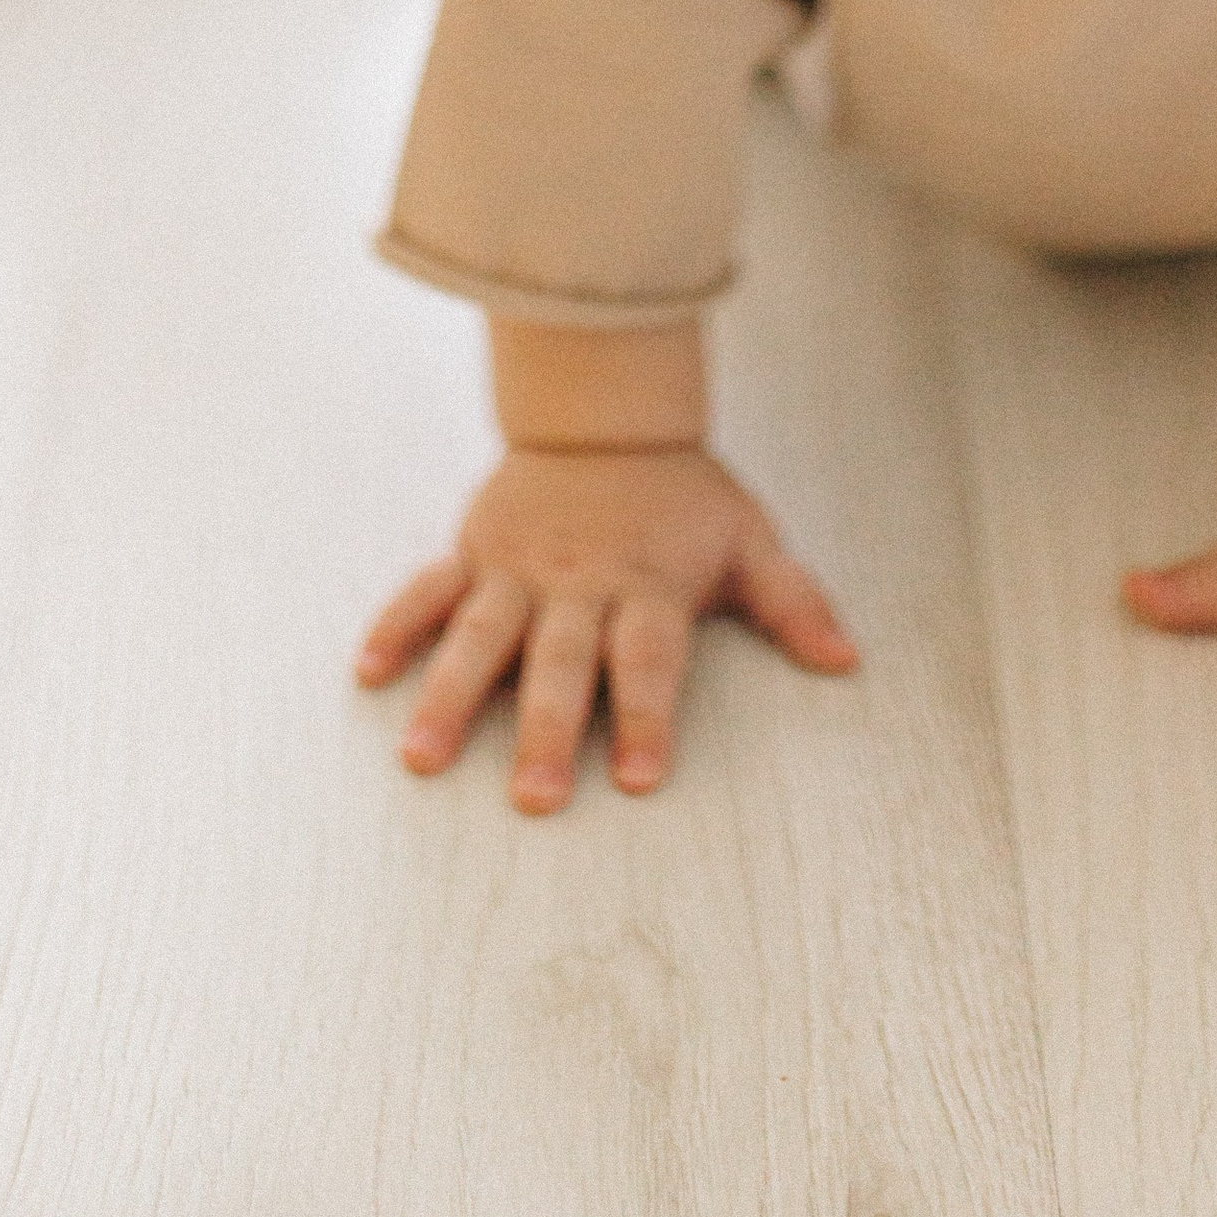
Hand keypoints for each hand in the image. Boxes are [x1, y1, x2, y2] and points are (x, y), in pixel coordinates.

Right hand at [357, 445, 857, 810]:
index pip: (648, 657)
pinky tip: (369, 675)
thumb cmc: (684, 496)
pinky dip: (396, 627)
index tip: (640, 777)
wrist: (605, 416)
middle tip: (533, 800)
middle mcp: (578, 581)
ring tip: (422, 759)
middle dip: (545, 731)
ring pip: (478, 635)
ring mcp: (517, 568)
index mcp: (647, 584)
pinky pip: (428, 591)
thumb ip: (792, 602)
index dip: (646, 714)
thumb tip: (846, 661)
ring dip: (449, 696)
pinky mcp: (474, 553)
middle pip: (560, 661)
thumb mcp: (748, 539)